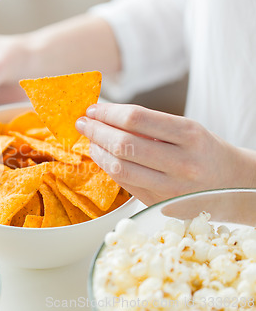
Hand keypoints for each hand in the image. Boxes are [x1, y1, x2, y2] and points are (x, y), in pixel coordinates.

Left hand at [75, 103, 255, 204]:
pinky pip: (124, 184)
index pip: (136, 119)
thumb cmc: (203, 151)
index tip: (93, 109)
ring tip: (90, 140)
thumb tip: (104, 116)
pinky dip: (108, 167)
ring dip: (97, 151)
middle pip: (123, 144)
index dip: (108, 112)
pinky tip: (102, 157)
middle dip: (96, 131)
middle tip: (83, 123)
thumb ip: (148, 125)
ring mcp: (171, 188)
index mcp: (189, 135)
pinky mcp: (160, 204)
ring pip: (119, 168)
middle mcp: (182, 163)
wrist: (230, 184)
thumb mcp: (186, 129)